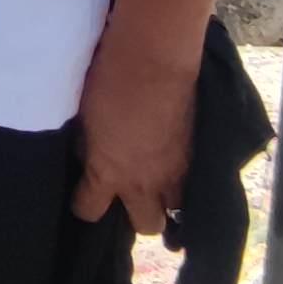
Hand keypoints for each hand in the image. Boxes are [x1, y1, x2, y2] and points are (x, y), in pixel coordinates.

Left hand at [71, 18, 196, 233]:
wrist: (153, 58)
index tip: (84, 194)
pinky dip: (185, 181)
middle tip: (130, 193)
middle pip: (146, 225)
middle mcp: (144, 182)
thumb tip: (89, 158)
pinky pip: (194, 184)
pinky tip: (177, 164)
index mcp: (108, 173)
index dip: (84, 205)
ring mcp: (176, 171)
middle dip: (136, 215)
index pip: (89, 211)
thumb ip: (88, 148)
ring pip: (177, 212)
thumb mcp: (85, 119)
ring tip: (159, 183)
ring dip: (166, 201)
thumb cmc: (109, 80)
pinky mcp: (198, 154)